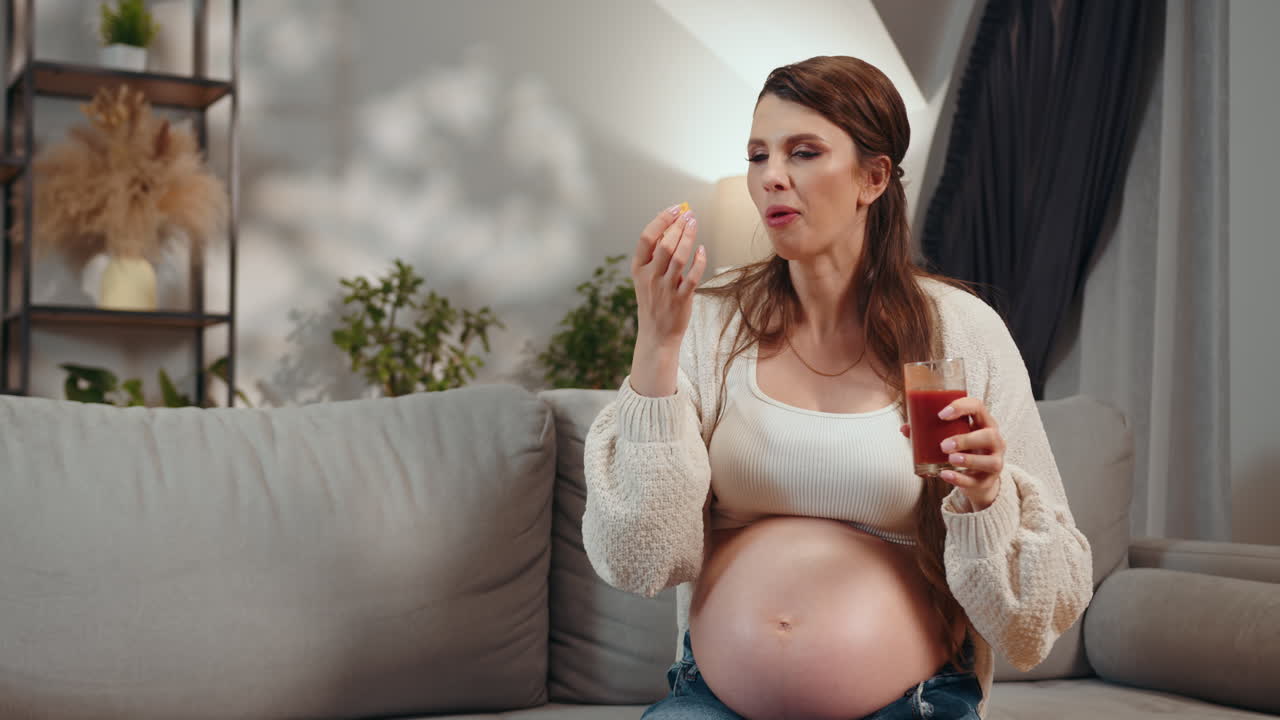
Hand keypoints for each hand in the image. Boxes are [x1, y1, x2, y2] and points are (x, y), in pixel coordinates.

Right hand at [631, 204, 706, 348]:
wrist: (656, 335)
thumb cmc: (654, 302)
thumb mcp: (646, 279)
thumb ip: (655, 256)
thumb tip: (672, 227)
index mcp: (639, 269)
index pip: (646, 238)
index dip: (661, 220)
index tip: (674, 209)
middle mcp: (650, 277)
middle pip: (664, 244)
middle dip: (678, 225)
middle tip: (689, 214)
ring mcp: (665, 288)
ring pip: (678, 257)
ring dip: (688, 237)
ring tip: (694, 223)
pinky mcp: (681, 299)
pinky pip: (692, 276)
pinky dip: (698, 261)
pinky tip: (702, 250)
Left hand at [899, 396, 1004, 510]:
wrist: (978, 479)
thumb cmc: (964, 449)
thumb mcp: (952, 436)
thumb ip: (930, 431)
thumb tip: (904, 428)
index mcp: (984, 423)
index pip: (978, 406)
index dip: (961, 407)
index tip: (941, 414)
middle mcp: (995, 441)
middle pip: (989, 435)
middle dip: (966, 439)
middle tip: (943, 445)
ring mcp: (995, 462)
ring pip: (990, 461)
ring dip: (968, 459)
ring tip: (949, 458)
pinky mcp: (988, 481)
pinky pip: (976, 482)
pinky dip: (960, 479)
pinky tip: (946, 475)